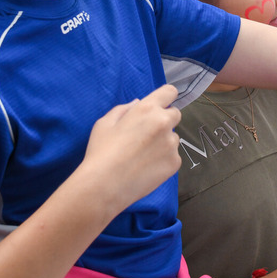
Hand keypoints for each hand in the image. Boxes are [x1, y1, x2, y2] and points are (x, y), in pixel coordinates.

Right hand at [80, 85, 181, 216]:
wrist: (105, 185)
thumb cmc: (101, 151)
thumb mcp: (105, 123)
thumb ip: (123, 109)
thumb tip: (138, 103)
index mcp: (147, 109)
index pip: (169, 92)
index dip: (165, 98)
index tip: (160, 106)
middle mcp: (164, 123)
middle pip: (175, 114)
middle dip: (165, 120)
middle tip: (147, 134)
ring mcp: (171, 144)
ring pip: (173, 138)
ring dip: (164, 142)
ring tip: (143, 156)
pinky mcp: (175, 163)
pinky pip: (173, 156)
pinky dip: (164, 160)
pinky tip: (147, 168)